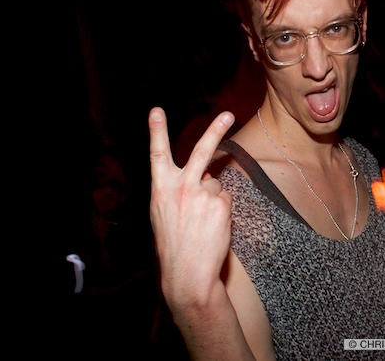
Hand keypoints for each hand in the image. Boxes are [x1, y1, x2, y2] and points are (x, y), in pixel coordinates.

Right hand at [148, 107, 234, 304]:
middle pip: (201, 151)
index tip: (155, 110)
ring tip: (203, 223)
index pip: (157, 154)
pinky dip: (222, 211)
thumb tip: (205, 177)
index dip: (156, 131)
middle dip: (216, 129)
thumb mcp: (163, 214)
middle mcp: (181, 187)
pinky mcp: (220, 204)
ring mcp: (203, 194)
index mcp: (161, 189)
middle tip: (228, 114)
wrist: (187, 273)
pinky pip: (226, 200)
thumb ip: (177, 191)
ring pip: (216, 185)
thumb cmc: (174, 245)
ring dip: (213, 199)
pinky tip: (213, 227)